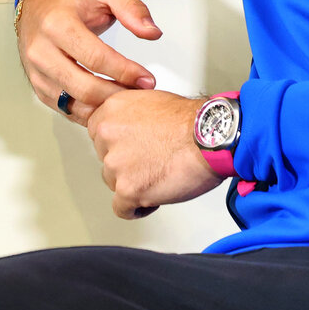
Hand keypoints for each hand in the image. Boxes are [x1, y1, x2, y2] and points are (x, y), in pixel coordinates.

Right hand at [15, 0, 161, 125]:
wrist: (38, 3)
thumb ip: (132, 8)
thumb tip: (152, 33)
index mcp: (57, 23)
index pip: (95, 58)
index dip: (125, 72)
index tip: (146, 79)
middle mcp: (40, 49)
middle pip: (84, 87)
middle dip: (118, 94)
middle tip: (140, 93)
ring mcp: (36, 70)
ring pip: (74, 103)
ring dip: (104, 107)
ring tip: (127, 99)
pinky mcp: (37, 84)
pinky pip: (64, 109)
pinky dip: (88, 112)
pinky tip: (107, 103)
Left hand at [86, 89, 224, 218]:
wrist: (210, 137)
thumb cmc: (191, 121)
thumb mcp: (150, 100)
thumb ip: (130, 114)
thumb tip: (126, 129)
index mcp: (112, 110)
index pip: (98, 135)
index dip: (118, 144)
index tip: (129, 149)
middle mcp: (108, 134)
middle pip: (106, 159)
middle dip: (126, 164)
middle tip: (150, 162)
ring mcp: (116, 163)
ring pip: (113, 183)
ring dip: (133, 184)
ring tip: (157, 177)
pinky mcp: (128, 189)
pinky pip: (122, 209)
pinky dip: (137, 208)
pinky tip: (151, 199)